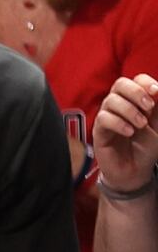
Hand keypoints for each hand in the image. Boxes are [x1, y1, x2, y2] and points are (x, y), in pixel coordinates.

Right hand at [94, 74, 157, 193]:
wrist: (136, 171)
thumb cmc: (147, 148)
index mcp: (136, 101)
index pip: (136, 80)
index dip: (145, 82)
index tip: (157, 92)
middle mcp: (120, 105)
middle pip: (120, 84)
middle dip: (136, 92)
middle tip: (149, 107)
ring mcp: (108, 117)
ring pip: (111, 100)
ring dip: (129, 110)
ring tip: (141, 125)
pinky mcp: (98, 131)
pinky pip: (103, 118)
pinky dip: (118, 123)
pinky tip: (129, 132)